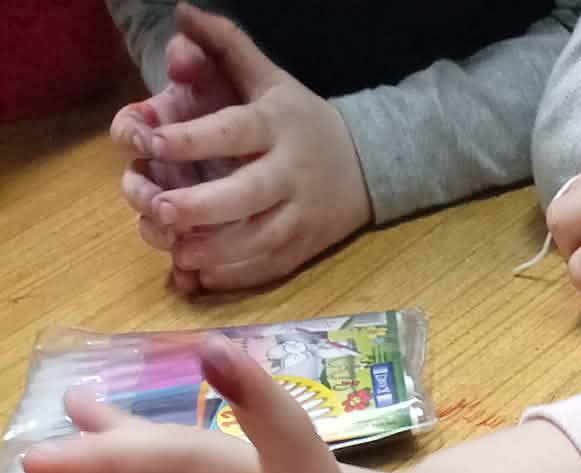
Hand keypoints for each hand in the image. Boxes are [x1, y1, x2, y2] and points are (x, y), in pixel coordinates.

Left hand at [112, 3, 370, 292]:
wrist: (367, 165)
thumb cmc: (303, 120)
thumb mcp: (270, 78)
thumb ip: (226, 44)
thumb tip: (182, 12)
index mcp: (277, 126)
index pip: (233, 132)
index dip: (191, 139)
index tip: (150, 143)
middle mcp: (290, 174)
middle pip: (248, 195)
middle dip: (203, 206)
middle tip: (159, 210)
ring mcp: (300, 217)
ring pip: (259, 240)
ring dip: (217, 250)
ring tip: (177, 251)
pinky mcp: (304, 250)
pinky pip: (269, 268)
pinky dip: (236, 276)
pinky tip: (202, 276)